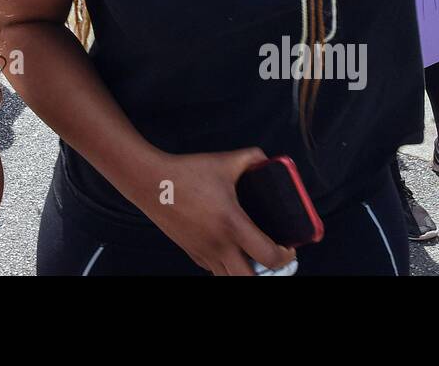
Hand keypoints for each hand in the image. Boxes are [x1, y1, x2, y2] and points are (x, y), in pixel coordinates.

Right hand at [137, 148, 295, 275]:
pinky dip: (225, 266)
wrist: (150, 181)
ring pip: (229, 279)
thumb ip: (251, 158)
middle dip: (267, 274)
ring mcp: (203, 251)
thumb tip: (267, 160)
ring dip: (245, 272)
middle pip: (249, 280)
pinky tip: (227, 249)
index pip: (268, 256)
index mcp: (232, 224)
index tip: (288, 247)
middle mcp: (219, 244)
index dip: (285, 256)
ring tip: (251, 257)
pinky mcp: (191, 251)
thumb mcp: (223, 161)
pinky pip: (213, 269)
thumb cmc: (185, 172)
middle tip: (271, 258)